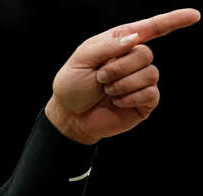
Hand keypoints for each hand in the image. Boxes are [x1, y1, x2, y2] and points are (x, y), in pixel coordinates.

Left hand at [45, 8, 199, 143]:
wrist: (68, 117)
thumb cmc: (71, 86)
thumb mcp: (81, 59)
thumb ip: (107, 45)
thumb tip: (136, 37)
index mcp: (120, 43)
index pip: (151, 28)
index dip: (173, 20)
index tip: (194, 15)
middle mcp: (134, 60)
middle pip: (145, 53)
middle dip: (118, 67)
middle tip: (100, 78)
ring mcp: (141, 80)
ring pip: (149, 73)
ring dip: (122, 84)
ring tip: (106, 91)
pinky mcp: (145, 100)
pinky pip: (150, 93)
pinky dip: (129, 97)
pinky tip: (116, 102)